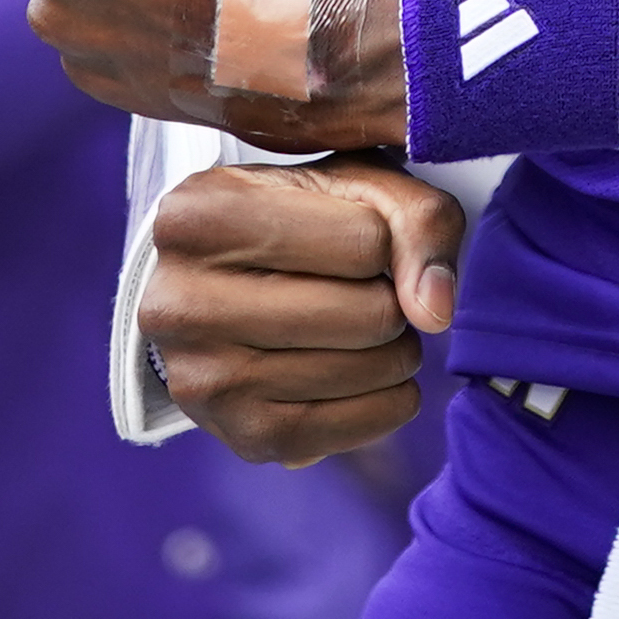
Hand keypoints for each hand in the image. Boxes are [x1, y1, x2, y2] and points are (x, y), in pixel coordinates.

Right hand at [138, 160, 466, 465]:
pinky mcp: (235, 434)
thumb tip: (436, 312)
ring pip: (364, 370)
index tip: (354, 241)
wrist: (214, 292)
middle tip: (366, 293)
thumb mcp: (352, 185)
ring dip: (393, 352)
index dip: (383, 242)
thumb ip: (417, 218)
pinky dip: (386, 403)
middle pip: (367, 313)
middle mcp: (182, 301)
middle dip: (391, 302)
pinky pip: (349, 430)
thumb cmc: (292, 223)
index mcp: (201, 216)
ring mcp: (203, 377)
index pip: (367, 240)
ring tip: (363, 330)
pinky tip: (370, 376)